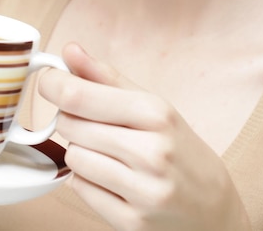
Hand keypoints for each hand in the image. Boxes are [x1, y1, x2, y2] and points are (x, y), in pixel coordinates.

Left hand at [39, 43, 250, 230]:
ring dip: (80, 152)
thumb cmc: (179, 148)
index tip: (48, 80)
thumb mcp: (152, 105)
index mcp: (155, 113)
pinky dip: (86, 181)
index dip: (54, 84)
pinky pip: (80, 189)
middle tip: (94, 123)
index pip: (79, 96)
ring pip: (73, 157)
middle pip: (71, 125)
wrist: (214, 208)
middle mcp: (151, 151)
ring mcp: (142, 191)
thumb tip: (69, 49)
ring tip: (108, 153)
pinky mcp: (132, 222)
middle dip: (73, 119)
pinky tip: (112, 178)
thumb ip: (105, 77)